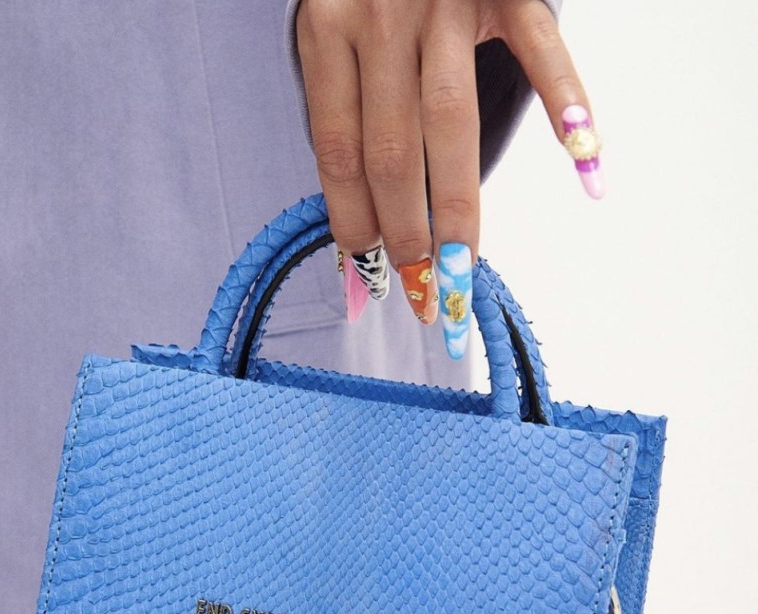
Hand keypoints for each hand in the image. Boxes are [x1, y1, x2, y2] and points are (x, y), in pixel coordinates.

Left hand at [296, 0, 600, 356]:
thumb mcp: (334, 25)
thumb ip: (344, 102)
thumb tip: (356, 215)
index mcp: (327, 28)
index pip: (338, 150)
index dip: (352, 220)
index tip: (366, 274)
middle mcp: (381, 15)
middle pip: (392, 149)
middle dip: (404, 231)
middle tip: (419, 288)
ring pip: (449, 122)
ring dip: (457, 207)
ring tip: (461, 268)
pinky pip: (540, 51)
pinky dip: (566, 103)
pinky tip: (585, 162)